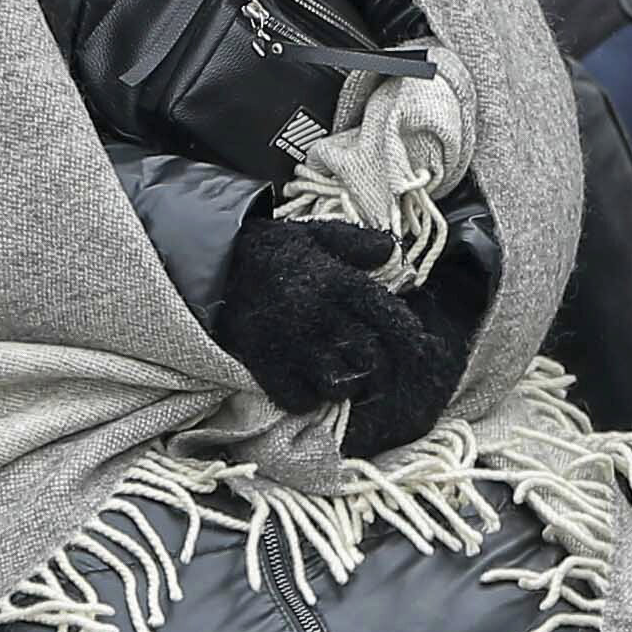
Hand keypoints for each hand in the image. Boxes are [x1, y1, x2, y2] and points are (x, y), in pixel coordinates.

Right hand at [209, 199, 452, 450]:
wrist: (212, 264)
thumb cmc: (272, 250)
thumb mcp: (316, 233)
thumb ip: (357, 243)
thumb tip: (395, 254)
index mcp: (335, 281)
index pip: (388, 315)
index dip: (409, 336)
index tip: (419, 347)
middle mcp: (317, 315)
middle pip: (369, 357)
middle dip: (379, 364)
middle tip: (375, 363)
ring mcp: (290, 345)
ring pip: (339, 383)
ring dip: (346, 382)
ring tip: (343, 373)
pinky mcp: (264, 366)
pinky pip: (300, 399)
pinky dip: (309, 397)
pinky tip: (308, 382)